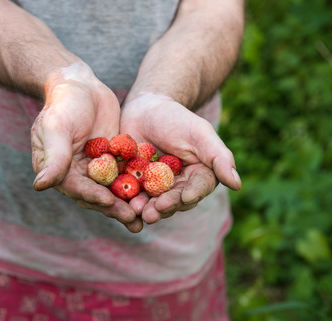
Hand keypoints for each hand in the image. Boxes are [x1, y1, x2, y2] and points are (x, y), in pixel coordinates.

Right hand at [30, 62, 141, 231]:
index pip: (77, 188)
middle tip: (134, 220)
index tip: (110, 202)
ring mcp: (96, 168)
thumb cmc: (64, 103)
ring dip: (127, 204)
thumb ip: (54, 157)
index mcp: (58, 171)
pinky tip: (154, 194)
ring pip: (113, 190)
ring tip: (144, 218)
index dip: (93, 196)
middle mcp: (76, 174)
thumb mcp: (57, 128)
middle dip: (115, 208)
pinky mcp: (112, 160)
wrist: (81, 85)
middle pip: (97, 195)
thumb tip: (40, 185)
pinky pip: (125, 175)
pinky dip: (137, 185)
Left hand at [120, 92, 240, 223]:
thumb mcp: (200, 133)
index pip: (198, 188)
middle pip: (174, 200)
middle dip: (165, 206)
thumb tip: (237, 185)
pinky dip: (128, 201)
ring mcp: (156, 187)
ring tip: (137, 210)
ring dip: (146, 208)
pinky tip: (122, 203)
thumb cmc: (176, 118)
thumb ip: (219, 157)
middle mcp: (179, 185)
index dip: (191, 194)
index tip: (184, 198)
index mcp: (199, 175)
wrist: (145, 110)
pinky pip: (133, 195)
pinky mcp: (136, 185)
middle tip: (155, 210)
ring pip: (154, 202)